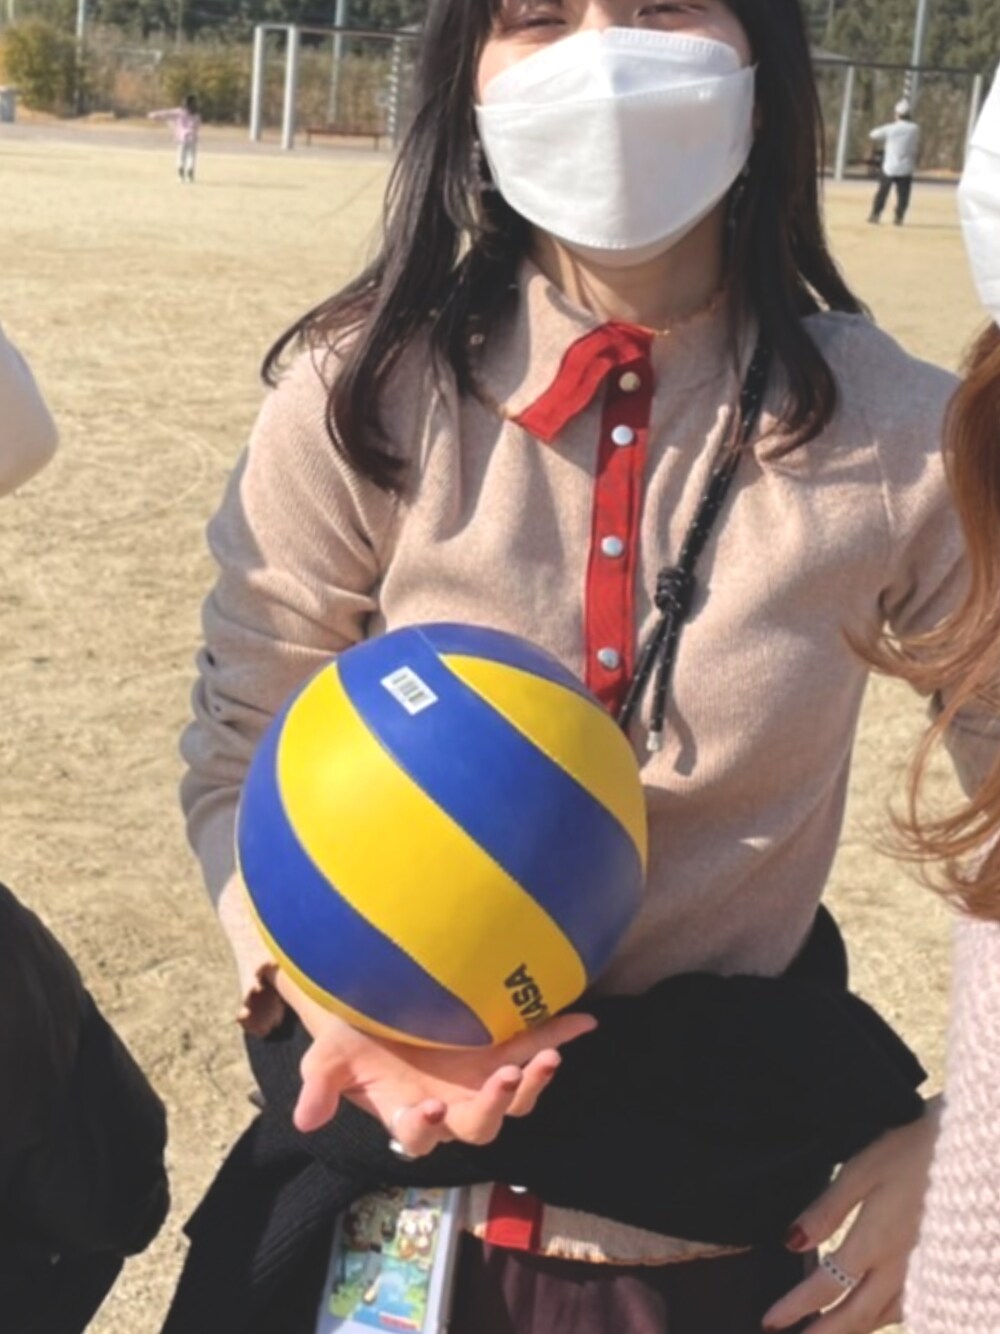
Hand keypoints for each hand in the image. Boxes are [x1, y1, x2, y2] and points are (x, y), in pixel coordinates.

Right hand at [271, 966, 596, 1152]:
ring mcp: (481, 1079)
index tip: (429, 1109)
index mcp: (409, 1113)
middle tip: (504, 1080)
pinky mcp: (503, 1048)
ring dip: (533, 1084)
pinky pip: (536, 1047)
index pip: (419, 1134)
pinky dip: (560, 1036)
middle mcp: (451, 1104)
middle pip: (480, 1125)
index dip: (425, 1128)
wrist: (375, 998)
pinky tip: (585, 1021)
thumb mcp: (329, 1053)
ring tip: (546, 1059)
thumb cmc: (350, 1032)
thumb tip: (304, 1120)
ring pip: (515, 1099)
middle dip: (494, 1107)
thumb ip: (320, 1084)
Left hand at [763, 1097, 941, 1333]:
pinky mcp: (939, 1267)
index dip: (795, 1306)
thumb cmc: (911, 1152)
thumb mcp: (861, 1170)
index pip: (825, 1286)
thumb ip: (826, 1209)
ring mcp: (922, 1272)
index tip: (770, 1321)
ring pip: (882, 1317)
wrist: (971, 1154)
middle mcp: (899, 1268)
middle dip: (822, 1333)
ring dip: (851, 1330)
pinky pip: (906, 1308)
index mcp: (873, 1242)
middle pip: (855, 1315)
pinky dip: (881, 1319)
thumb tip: (791, 1243)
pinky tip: (872, 1316)